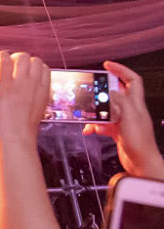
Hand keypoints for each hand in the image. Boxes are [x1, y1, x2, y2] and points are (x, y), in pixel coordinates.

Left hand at [0, 51, 50, 143]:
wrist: (17, 136)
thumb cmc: (25, 128)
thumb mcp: (38, 109)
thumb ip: (36, 96)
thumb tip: (33, 92)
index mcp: (44, 90)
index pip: (45, 69)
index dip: (36, 67)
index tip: (28, 70)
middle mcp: (34, 83)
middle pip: (35, 60)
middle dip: (26, 60)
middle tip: (16, 64)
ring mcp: (20, 82)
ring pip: (22, 58)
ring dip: (15, 57)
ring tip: (8, 61)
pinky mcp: (6, 84)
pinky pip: (6, 63)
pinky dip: (2, 56)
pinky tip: (0, 55)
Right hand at [83, 62, 163, 180]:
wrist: (141, 163)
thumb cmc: (140, 143)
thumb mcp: (129, 118)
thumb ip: (119, 102)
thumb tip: (110, 91)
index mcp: (136, 104)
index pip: (131, 80)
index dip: (121, 70)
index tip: (107, 65)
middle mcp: (130, 110)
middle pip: (116, 93)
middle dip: (102, 92)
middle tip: (90, 91)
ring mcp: (123, 121)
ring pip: (106, 110)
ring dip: (95, 112)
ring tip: (87, 114)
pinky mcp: (117, 132)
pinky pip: (103, 125)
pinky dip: (94, 126)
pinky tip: (89, 129)